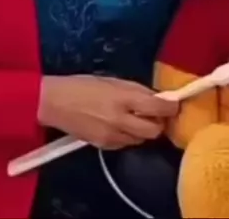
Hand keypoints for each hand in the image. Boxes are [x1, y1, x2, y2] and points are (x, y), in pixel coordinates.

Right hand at [37, 75, 178, 149]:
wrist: (54, 103)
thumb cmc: (83, 85)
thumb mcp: (112, 81)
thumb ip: (136, 91)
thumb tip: (158, 98)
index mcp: (123, 98)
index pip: (158, 108)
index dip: (170, 107)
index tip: (174, 104)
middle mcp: (120, 119)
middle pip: (154, 131)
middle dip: (158, 123)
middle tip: (155, 113)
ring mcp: (112, 136)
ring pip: (142, 140)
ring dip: (144, 130)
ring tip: (135, 118)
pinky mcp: (104, 146)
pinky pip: (126, 144)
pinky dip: (129, 136)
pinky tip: (120, 125)